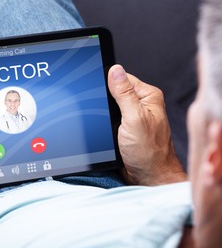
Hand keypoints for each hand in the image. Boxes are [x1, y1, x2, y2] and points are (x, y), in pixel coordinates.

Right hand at [108, 65, 186, 184]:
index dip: (108, 82)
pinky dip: (103, 123)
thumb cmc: (149, 152)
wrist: (148, 177)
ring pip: (109, 107)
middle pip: (114, 92)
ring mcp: (132, 117)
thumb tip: (115, 70)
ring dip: (103, 114)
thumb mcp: (134, 118)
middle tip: (103, 113)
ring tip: (106, 124)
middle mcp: (141, 105)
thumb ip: (124, 94)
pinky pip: (109, 120)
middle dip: (104, 100)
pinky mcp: (124, 129)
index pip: (123, 78)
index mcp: (148, 96)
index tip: (98, 90)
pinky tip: (104, 130)